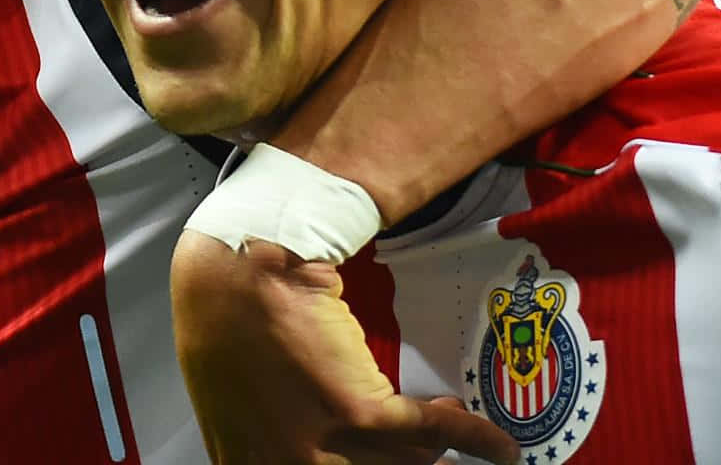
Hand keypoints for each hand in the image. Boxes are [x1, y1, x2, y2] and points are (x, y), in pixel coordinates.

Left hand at [170, 231, 516, 464]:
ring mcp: (321, 445)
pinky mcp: (353, 410)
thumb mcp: (231, 397)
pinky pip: (428, 433)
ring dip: (442, 459)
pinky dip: (471, 439)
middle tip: (437, 463)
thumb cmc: (222, 321)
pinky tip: (498, 448)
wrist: (234, 274)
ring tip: (465, 452)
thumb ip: (263, 436)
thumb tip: (307, 444)